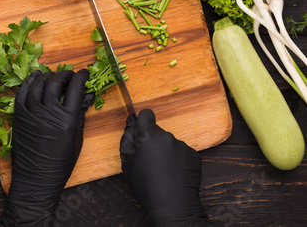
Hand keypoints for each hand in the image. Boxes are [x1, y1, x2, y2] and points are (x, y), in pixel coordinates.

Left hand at [1, 69, 91, 225]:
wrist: (36, 179)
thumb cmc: (60, 163)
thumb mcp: (76, 139)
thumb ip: (80, 114)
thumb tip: (87, 96)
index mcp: (67, 119)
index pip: (75, 88)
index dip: (81, 77)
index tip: (84, 74)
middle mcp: (48, 113)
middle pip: (55, 82)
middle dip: (65, 75)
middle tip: (69, 76)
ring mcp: (31, 113)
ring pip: (38, 84)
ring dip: (47, 76)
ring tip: (53, 76)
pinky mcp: (19, 116)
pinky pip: (22, 93)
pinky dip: (29, 82)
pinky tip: (35, 78)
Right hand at [120, 109, 210, 226]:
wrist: (173, 206)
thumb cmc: (147, 187)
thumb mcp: (128, 164)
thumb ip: (127, 141)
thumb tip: (130, 126)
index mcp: (150, 137)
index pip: (146, 115)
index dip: (142, 122)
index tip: (141, 131)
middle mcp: (168, 137)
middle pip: (157, 133)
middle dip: (152, 142)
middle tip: (148, 161)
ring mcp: (183, 146)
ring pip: (169, 143)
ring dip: (165, 151)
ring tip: (162, 171)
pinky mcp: (193, 155)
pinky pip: (181, 152)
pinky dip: (176, 159)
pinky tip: (172, 173)